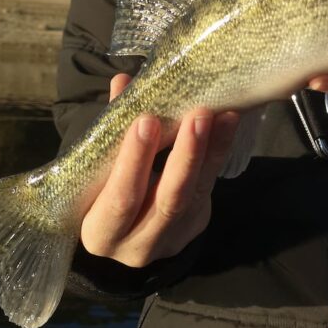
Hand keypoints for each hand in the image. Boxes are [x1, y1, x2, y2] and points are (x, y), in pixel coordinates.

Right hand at [80, 74, 238, 266]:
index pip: (120, 198)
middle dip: (185, 156)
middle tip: (198, 115)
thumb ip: (112, 131)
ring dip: (211, 151)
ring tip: (223, 115)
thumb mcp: (99, 171)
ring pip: (196, 194)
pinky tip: (227, 125)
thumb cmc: (102, 193)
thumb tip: (123, 81)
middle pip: (168, 200)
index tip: (146, 120)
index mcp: (101, 232)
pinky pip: (209, 188)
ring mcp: (172, 239)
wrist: (125, 234)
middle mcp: (137, 245)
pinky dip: (218, 154)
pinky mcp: (195, 226)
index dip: (134, 161)